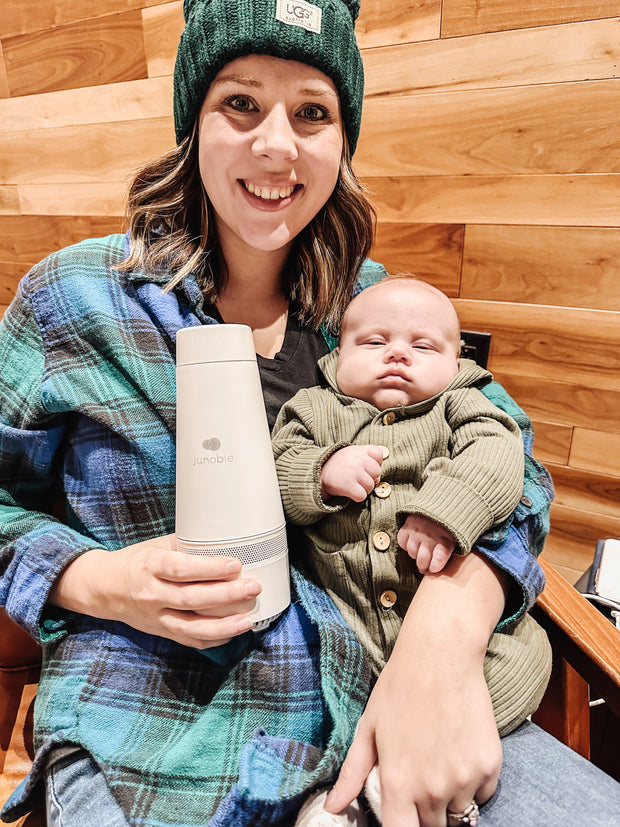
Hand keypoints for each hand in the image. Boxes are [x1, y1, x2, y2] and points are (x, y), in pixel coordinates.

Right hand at [48, 534, 260, 647]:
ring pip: (191, 627)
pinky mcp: (161, 632)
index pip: (180, 569)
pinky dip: (212, 639)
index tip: (235, 565)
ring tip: (248, 620)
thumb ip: (186, 545)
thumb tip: (222, 539)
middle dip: (226, 595)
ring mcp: (156, 617)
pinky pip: (188, 640)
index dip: (209, 568)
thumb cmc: (135, 562)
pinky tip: (232, 633)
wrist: (103, 589)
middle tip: (252, 587)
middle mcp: (152, 594)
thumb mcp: (155, 546)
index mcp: (150, 566)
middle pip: (191, 599)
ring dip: (223, 626)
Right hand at [320, 445, 382, 501]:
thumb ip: (367, 459)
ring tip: (352, 484)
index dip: (375, 462)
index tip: (364, 465)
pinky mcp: (347, 485)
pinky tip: (350, 491)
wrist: (317, 471)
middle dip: (370, 477)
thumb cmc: (339, 464)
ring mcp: (353, 472)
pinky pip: (362, 495)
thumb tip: (378, 478)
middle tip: (358, 477)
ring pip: (370, 486)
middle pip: (377, 472)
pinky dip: (357, 496)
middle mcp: (358, 460)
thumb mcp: (352, 453)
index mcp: (360, 450)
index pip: (379, 454)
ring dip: (363, 488)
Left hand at [325, 552, 506, 826]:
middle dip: (424, 815)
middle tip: (419, 780)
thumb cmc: (398, 688)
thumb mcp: (368, 728)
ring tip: (439, 763)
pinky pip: (482, 795)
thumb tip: (332, 807)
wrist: (440, 655)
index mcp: (399, 783)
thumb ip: (351, 774)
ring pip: (460, 816)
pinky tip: (459, 754)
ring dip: (450, 802)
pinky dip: (473, 785)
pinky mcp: (490, 765)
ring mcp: (465, 779)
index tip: (402, 818)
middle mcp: (434, 789)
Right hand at [398, 514, 455, 573]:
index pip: (437, 561)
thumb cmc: (448, 524)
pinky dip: (406, 545)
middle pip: (422, 560)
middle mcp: (430, 537)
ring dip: (415, 555)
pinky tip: (412, 543)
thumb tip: (440, 565)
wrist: (440, 502)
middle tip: (424, 567)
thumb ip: (449, 550)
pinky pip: (402, 542)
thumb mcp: (456, 536)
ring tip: (420, 552)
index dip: (434, 568)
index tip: (433, 568)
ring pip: (412, 552)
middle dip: (423, 567)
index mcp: (445, 540)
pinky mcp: (407, 526)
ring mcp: (417, 531)